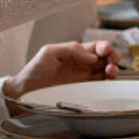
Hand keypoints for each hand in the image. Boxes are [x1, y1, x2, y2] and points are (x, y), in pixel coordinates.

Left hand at [3, 41, 121, 99]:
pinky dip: (108, 83)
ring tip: (111, 71)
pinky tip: (107, 81)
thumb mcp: (50, 52)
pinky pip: (101, 86)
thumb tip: (92, 56)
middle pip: (105, 58)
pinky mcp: (84, 91)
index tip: (104, 50)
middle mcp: (82, 64)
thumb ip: (72, 49)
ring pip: (106, 71)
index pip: (95, 47)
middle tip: (112, 60)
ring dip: (113, 69)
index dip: (104, 46)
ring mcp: (84, 78)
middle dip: (113, 56)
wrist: (25, 92)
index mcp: (75, 52)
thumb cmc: (34, 71)